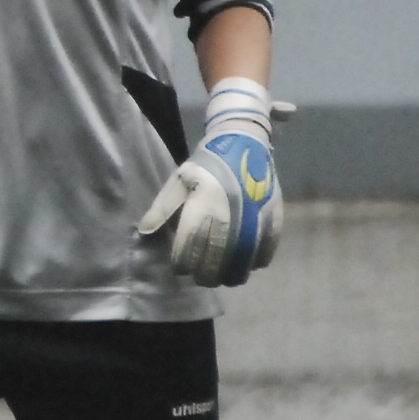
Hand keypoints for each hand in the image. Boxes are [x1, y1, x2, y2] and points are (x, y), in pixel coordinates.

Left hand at [135, 78, 282, 285]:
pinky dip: (256, 261)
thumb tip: (144, 231)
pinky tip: (246, 265)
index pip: (190, 245)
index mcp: (203, 203)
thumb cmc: (207, 162)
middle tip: (201, 278)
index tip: (180, 268)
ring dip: (232, 273)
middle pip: (217, 257)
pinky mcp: (274, 214)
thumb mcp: (180, 179)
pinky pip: (267, 247)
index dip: (183, 262)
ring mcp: (255, 214)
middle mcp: (230, 212)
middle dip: (206, 274)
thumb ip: (162, 207)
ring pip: (243, 258)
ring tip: (222, 278)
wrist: (244, 140)